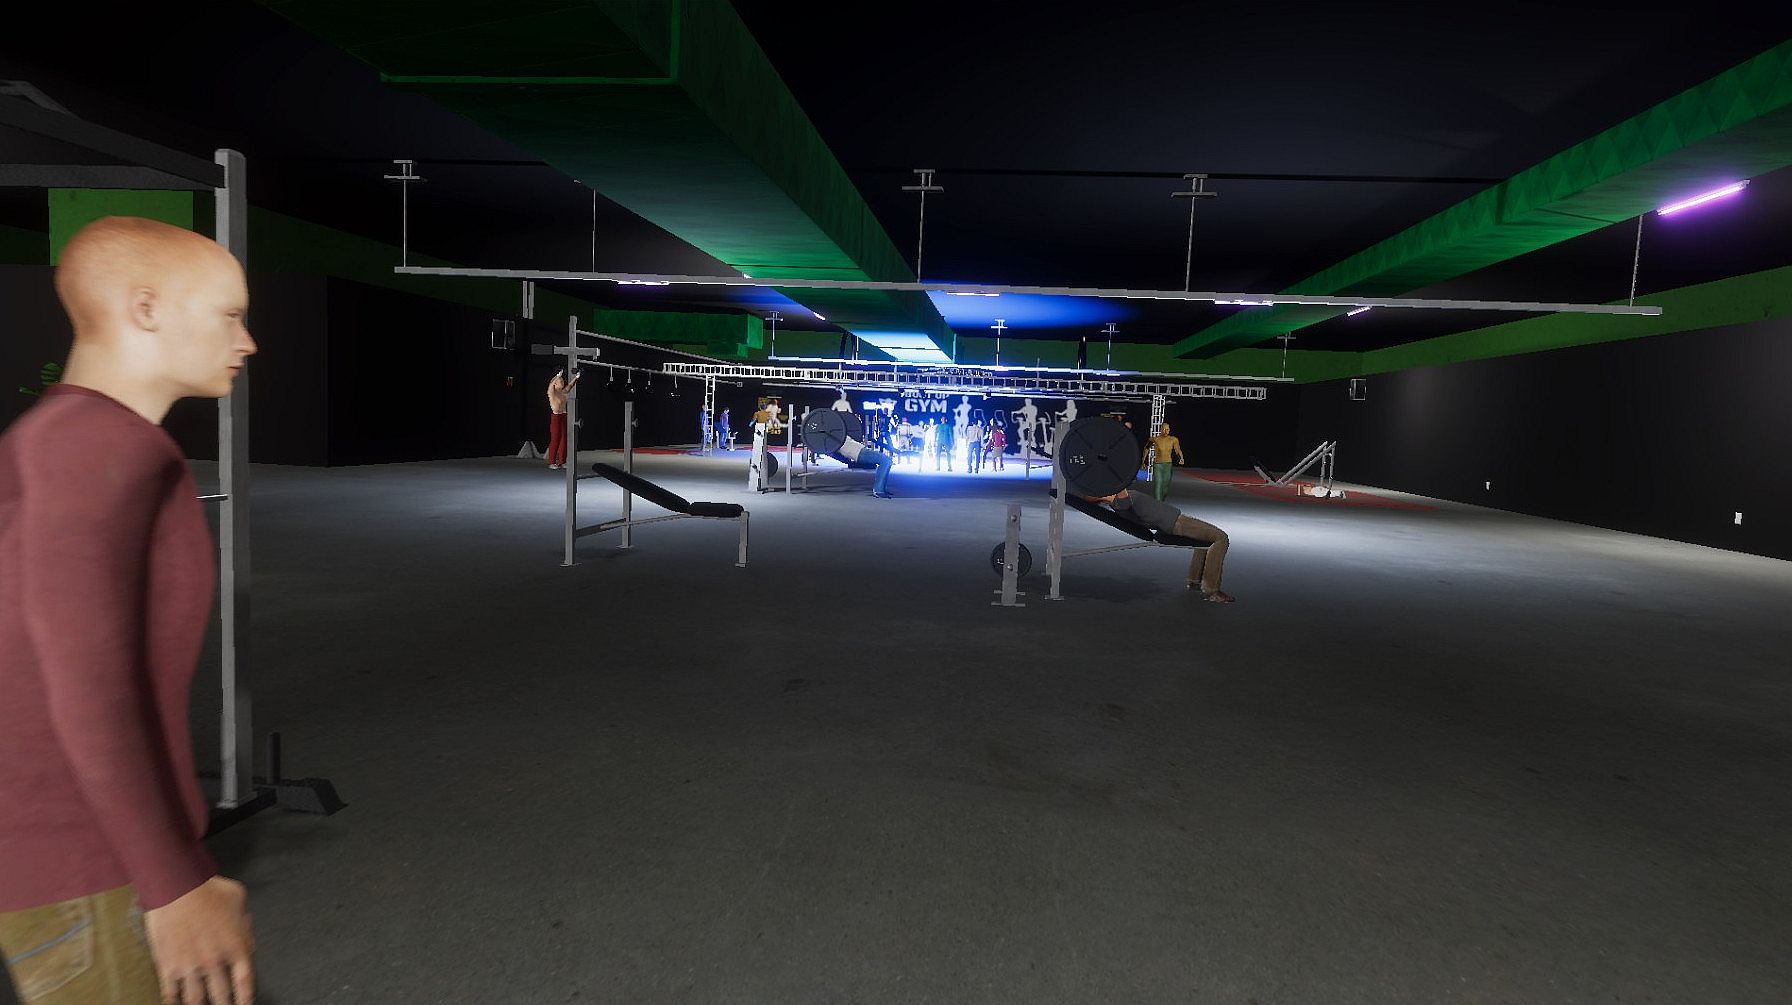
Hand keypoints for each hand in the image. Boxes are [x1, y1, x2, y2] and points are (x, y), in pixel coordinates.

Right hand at [143, 876, 255, 1004]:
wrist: (177, 888)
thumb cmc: (208, 889)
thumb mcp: (238, 899)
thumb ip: (244, 921)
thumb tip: (245, 932)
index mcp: (236, 947)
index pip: (245, 982)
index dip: (246, 998)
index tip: (245, 1004)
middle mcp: (214, 962)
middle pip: (221, 996)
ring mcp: (190, 966)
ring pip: (196, 999)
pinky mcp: (168, 966)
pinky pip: (171, 993)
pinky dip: (172, 1002)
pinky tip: (174, 1004)